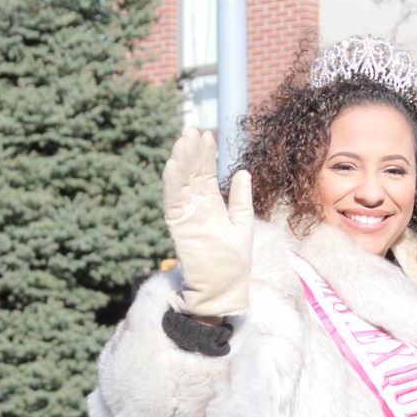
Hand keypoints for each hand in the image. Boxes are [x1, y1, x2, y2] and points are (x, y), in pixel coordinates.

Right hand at [162, 127, 253, 316]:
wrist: (224, 287)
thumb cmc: (235, 260)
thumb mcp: (243, 223)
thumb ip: (241, 198)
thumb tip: (245, 171)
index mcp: (212, 204)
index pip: (206, 173)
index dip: (206, 154)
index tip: (208, 135)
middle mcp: (196, 206)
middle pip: (192, 173)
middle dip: (191, 151)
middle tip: (192, 128)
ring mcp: (186, 214)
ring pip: (180, 182)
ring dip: (180, 161)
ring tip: (183, 140)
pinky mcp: (178, 225)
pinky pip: (172, 201)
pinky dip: (171, 184)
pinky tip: (172, 165)